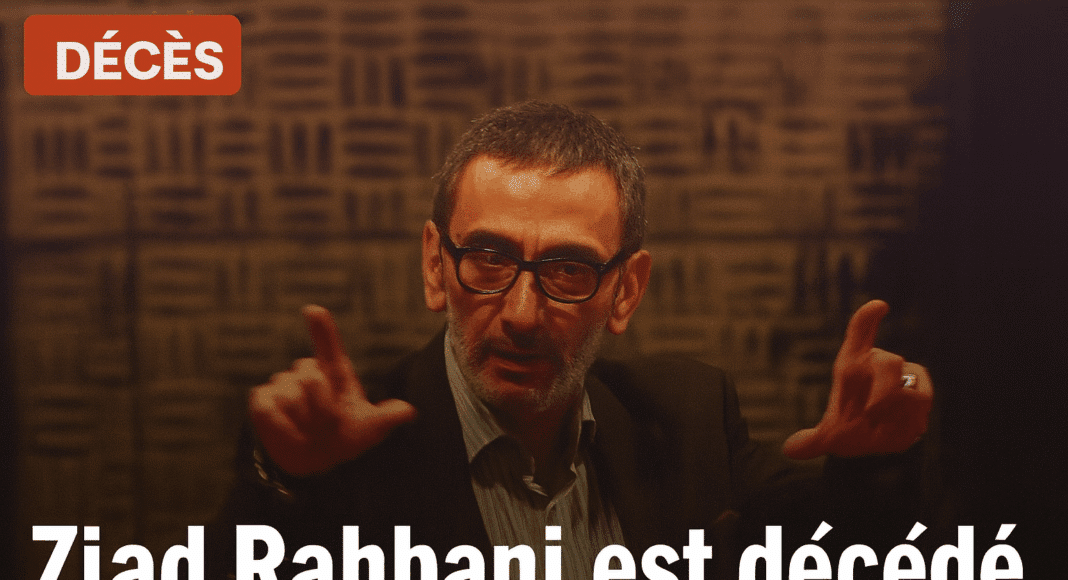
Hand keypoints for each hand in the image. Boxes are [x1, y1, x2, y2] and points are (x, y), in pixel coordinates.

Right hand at [248, 305, 416, 475]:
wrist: (316, 459)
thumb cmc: (345, 436)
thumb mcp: (369, 429)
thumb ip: (385, 418)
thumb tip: (409, 411)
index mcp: (335, 373)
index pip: (328, 344)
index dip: (322, 328)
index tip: (313, 310)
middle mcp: (307, 372)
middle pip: (311, 378)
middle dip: (322, 407)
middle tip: (329, 426)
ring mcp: (282, 384)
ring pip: (290, 397)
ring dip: (303, 422)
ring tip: (309, 431)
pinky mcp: (262, 400)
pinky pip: (268, 408)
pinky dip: (281, 426)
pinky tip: (290, 433)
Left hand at [782, 300, 932, 459]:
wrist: (873, 441)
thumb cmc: (847, 429)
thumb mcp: (829, 437)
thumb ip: (811, 442)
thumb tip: (790, 450)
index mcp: (852, 364)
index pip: (859, 332)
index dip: (867, 317)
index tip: (879, 306)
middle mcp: (878, 365)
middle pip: (890, 361)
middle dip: (885, 389)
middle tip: (872, 411)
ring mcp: (903, 376)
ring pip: (911, 388)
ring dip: (897, 412)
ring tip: (882, 427)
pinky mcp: (920, 390)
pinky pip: (923, 402)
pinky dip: (910, 421)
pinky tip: (898, 431)